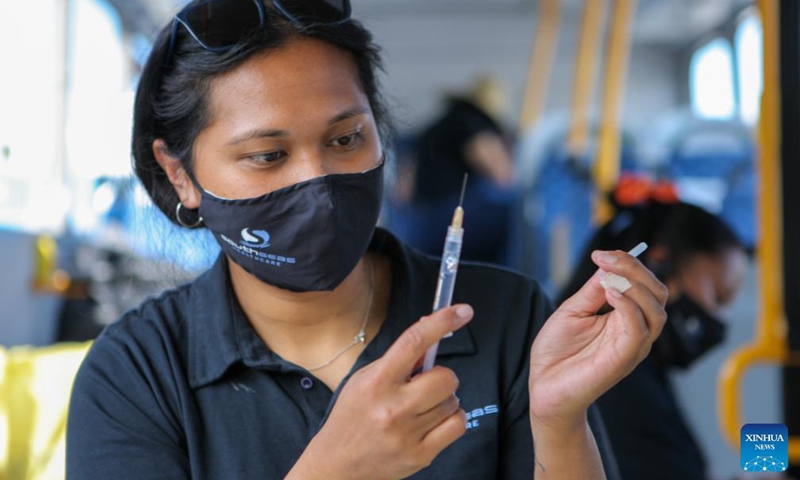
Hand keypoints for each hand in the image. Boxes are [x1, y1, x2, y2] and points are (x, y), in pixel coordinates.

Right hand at [288, 305, 472, 479]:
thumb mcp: (365, 379)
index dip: (441, 322)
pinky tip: (434, 421)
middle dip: (441, 377)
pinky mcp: (420, 455)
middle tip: (426, 384)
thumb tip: (430, 329)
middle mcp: (393, 407)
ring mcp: (408, 433)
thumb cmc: (352, 416)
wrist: (337, 464)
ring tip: (421, 408)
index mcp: (377, 382)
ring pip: (453, 402)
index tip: (462, 311)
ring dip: (443, 401)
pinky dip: (452, 419)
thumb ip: (397, 359)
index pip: (414, 342)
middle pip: (445, 377)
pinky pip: (457, 425)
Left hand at [528, 250, 668, 429]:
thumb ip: (593, 290)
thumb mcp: (573, 310)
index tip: (601, 254)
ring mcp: (632, 346)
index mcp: (624, 317)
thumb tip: (608, 265)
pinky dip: (629, 306)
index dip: (628, 263)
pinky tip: (610, 293)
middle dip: (636, 269)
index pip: (644, 285)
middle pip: (657, 294)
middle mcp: (634, 331)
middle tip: (606, 258)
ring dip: (635, 286)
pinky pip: (640, 330)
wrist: (544, 387)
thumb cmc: (557, 352)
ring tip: (608, 277)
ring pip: (656, 311)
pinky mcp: (624, 358)